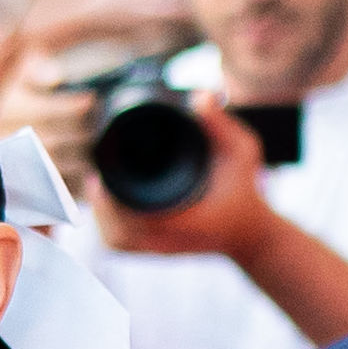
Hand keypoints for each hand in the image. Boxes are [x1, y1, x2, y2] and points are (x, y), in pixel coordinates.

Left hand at [90, 89, 274, 261]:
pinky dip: (110, 228)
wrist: (252, 233)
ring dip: (102, 217)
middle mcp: (166, 239)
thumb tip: (199, 96)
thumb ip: (220, 124)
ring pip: (115, 242)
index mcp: (182, 220)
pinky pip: (123, 246)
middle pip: (114, 233)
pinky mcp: (157, 252)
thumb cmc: (246, 190)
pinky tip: (107, 206)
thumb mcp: (242, 151)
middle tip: (95, 176)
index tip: (100, 172)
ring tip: (97, 187)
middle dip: (100, 205)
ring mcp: (160, 250)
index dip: (109, 195)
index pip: (130, 216)